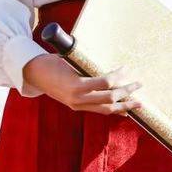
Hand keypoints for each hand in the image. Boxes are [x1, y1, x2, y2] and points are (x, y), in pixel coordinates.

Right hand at [22, 53, 141, 114]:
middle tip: (138, 84)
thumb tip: (106, 63)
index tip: (126, 68)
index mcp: (76, 85)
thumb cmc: (51, 62)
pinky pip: (99, 111)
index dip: (118, 76)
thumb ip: (87, 65)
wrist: (33, 73)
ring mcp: (77, 105)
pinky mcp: (77, 107)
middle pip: (109, 99)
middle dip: (126, 92)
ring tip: (138, 103)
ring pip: (106, 109)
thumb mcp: (69, 60)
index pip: (104, 83)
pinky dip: (113, 110)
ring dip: (123, 105)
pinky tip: (124, 110)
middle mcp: (77, 99)